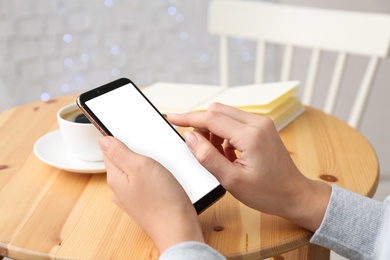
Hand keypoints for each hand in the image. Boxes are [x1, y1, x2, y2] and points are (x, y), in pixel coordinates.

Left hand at [99, 136, 203, 253]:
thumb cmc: (162, 200)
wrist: (178, 229)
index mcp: (115, 177)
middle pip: (121, 160)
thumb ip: (120, 152)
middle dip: (133, 151)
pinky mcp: (145, 202)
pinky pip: (144, 182)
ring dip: (144, 163)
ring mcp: (132, 197)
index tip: (131, 133)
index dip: (118, 138)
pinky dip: (152, 175)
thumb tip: (104, 140)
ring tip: (159, 163)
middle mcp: (120, 189)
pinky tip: (163, 177)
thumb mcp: (140, 166)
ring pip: (134, 171)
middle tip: (150, 149)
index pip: (108, 149)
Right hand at [168, 103, 330, 231]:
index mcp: (251, 136)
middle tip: (197, 147)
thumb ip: (208, 156)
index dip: (188, 118)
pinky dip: (224, 133)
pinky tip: (227, 153)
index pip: (211, 118)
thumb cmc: (267, 192)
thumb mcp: (232, 180)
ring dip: (213, 130)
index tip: (172, 118)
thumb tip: (190, 138)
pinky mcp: (262, 127)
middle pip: (217, 111)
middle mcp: (258, 123)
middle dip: (201, 125)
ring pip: (226, 114)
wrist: (294, 194)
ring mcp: (262, 123)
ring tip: (217, 155)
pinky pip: (235, 121)